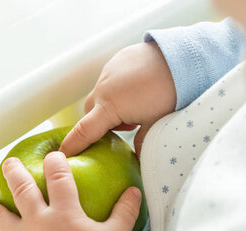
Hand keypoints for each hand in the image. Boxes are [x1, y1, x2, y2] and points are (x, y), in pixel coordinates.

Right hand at [59, 41, 176, 158]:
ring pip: (101, 96)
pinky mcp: (118, 60)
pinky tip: (139, 91)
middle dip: (100, 124)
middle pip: (91, 113)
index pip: (83, 132)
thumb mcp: (155, 124)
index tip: (63, 156)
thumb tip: (138, 156)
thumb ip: (142, 143)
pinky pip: (111, 80)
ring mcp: (109, 71)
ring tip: (136, 110)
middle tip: (124, 129)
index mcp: (109, 107)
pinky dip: (119, 90)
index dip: (72, 146)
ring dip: (111, 107)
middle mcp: (103, 88)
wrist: (182, 59)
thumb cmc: (169, 94)